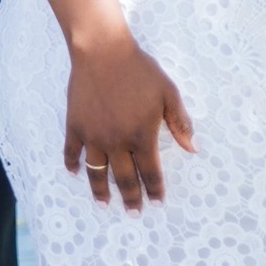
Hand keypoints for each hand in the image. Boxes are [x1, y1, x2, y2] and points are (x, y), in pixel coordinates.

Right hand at [64, 34, 195, 211]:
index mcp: (142, 136)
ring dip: (100, 191)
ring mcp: (93, 136)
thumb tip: (193, 148)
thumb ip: (180, 123)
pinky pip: (71, 152)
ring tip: (104, 204)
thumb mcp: (168, 93)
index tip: (157, 203)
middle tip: (134, 213)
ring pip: (97, 173)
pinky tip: (75, 173)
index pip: (151, 172)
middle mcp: (117, 142)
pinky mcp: (75, 126)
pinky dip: (73, 164)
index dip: (155, 190)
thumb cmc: (140, 70)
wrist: (103, 52)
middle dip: (131, 199)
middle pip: (125, 179)